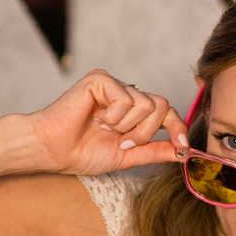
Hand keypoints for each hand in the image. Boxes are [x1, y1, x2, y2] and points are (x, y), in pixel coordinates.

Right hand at [16, 70, 186, 175]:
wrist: (52, 151)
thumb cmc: (81, 152)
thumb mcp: (127, 156)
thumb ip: (155, 151)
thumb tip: (183, 152)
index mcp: (133, 111)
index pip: (167, 112)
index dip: (178, 128)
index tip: (183, 147)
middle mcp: (125, 93)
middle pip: (162, 107)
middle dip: (146, 133)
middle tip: (121, 141)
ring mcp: (114, 84)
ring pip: (146, 105)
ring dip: (127, 127)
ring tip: (103, 130)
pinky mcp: (101, 79)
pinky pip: (126, 99)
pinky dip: (113, 117)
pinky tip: (95, 118)